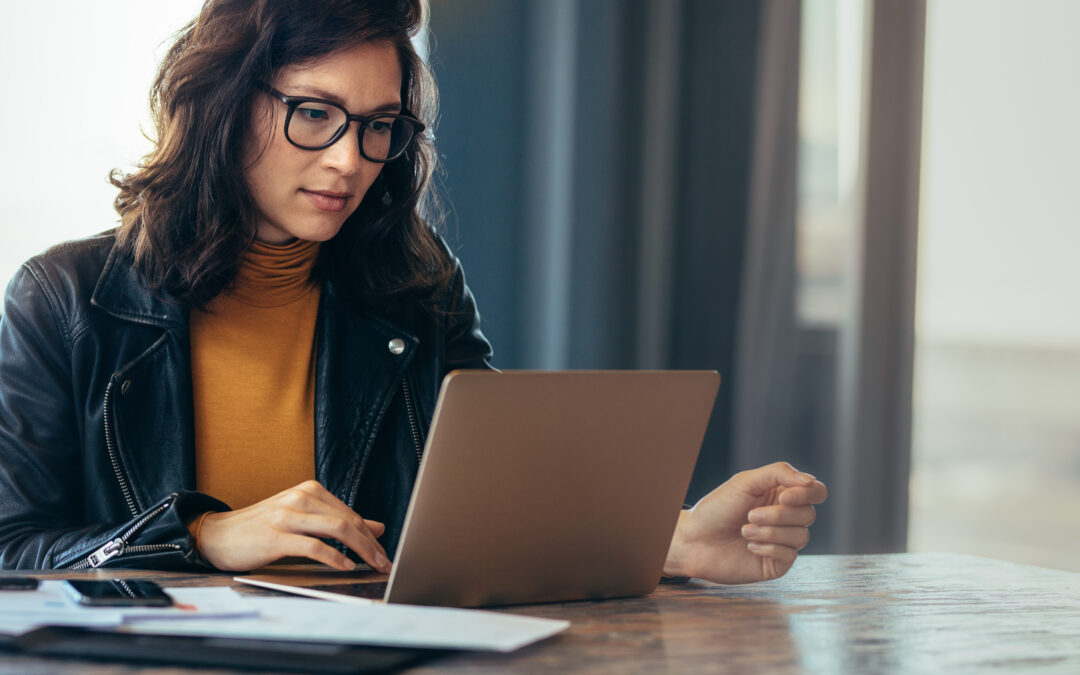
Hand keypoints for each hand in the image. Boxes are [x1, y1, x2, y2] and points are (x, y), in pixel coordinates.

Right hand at [193, 480, 391, 572]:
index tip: (384, 553)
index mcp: (309, 491)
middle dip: (371, 544)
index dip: (371, 535)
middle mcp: (301, 498)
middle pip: (348, 520)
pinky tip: (345, 566)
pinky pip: (313, 546)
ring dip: (361, 550)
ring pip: (337, 530)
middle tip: (385, 563)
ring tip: (372, 565)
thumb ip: (337, 521)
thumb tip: (377, 527)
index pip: (351, 513)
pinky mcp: (275, 536)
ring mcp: (287, 515)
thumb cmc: (261, 528)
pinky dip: (334, 557)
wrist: (217, 534)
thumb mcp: (302, 519)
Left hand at [662, 462, 826, 583]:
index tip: (783, 497)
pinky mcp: (777, 563)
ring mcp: (783, 541)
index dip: (806, 494)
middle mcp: (786, 518)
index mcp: (782, 495)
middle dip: (778, 515)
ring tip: (744, 530)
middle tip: (750, 515)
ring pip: (801, 535)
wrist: (694, 540)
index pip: (816, 491)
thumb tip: (811, 481)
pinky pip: (790, 555)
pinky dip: (769, 547)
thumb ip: (779, 473)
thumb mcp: (746, 481)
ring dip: (770, 532)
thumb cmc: (717, 508)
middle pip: (808, 514)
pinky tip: (749, 546)